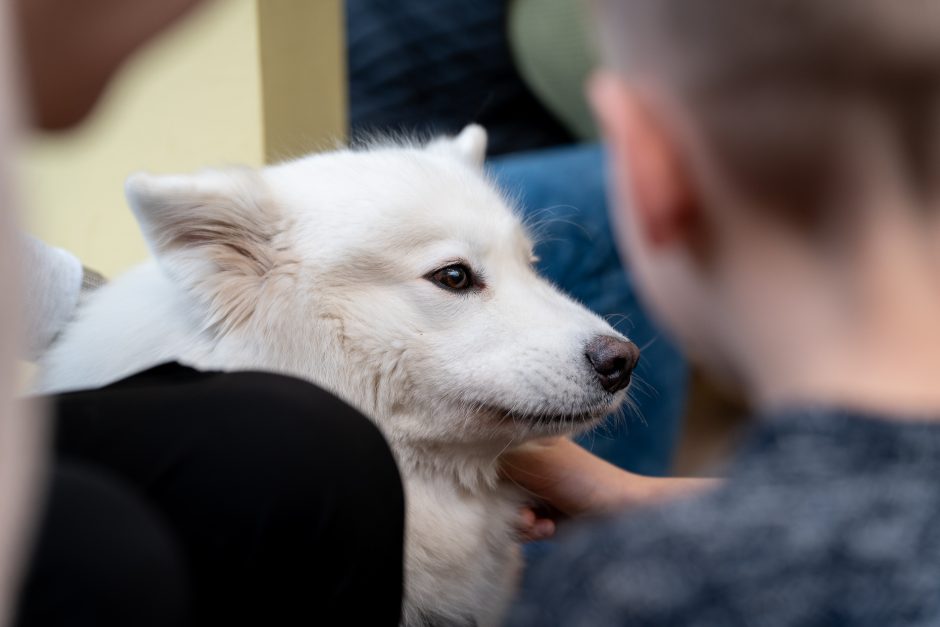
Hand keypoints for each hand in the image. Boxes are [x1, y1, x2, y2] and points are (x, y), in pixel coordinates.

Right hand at [501, 438, 717, 519]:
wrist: (620, 512)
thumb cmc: (579, 478)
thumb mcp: (532, 460)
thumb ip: (496, 456)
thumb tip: (464, 454)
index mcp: (525, 440)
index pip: (487, 457)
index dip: (487, 478)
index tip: (501, 490)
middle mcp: (528, 462)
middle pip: (493, 488)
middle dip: (507, 505)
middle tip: (526, 513)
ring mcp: (534, 489)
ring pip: (504, 511)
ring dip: (520, 522)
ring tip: (539, 522)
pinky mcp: (542, 514)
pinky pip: (520, 528)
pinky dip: (532, 532)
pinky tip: (548, 528)